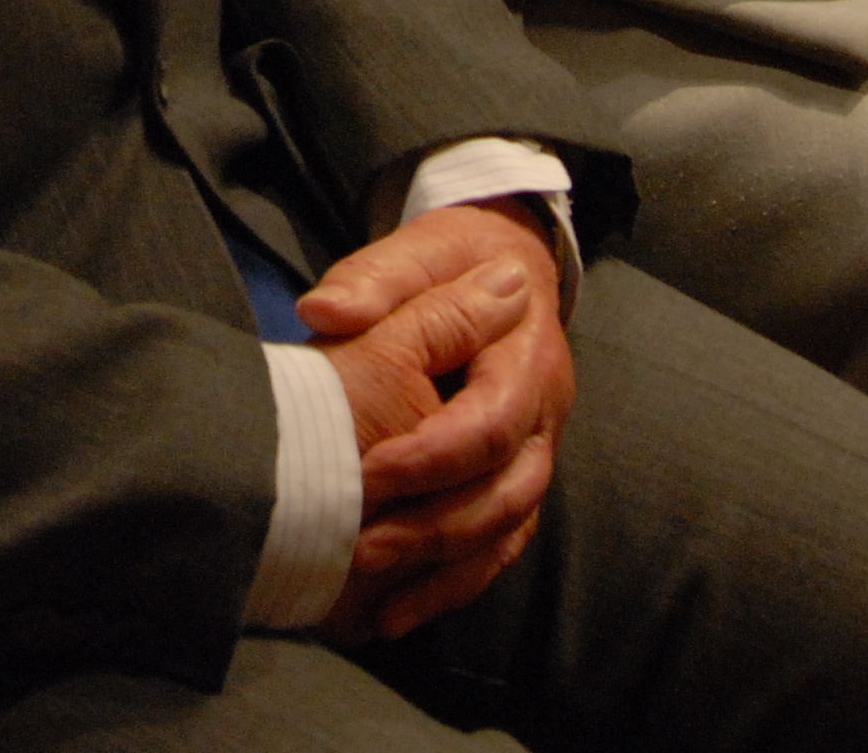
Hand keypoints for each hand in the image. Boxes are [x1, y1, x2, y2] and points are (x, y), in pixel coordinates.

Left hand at [302, 204, 570, 643]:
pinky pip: (498, 549)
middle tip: (361, 548)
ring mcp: (535, 454)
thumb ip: (373, 279)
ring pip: (507, 528)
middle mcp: (544, 411)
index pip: (491, 419)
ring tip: (374, 598)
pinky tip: (393, 616)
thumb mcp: (417, 251)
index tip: (368, 469)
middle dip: (435, 525)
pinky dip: (452, 586)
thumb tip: (323, 311)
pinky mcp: (515, 485)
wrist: (500, 268)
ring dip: (443, 569)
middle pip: (508, 489)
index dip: (434, 453)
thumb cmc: (451, 262)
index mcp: (525, 352)